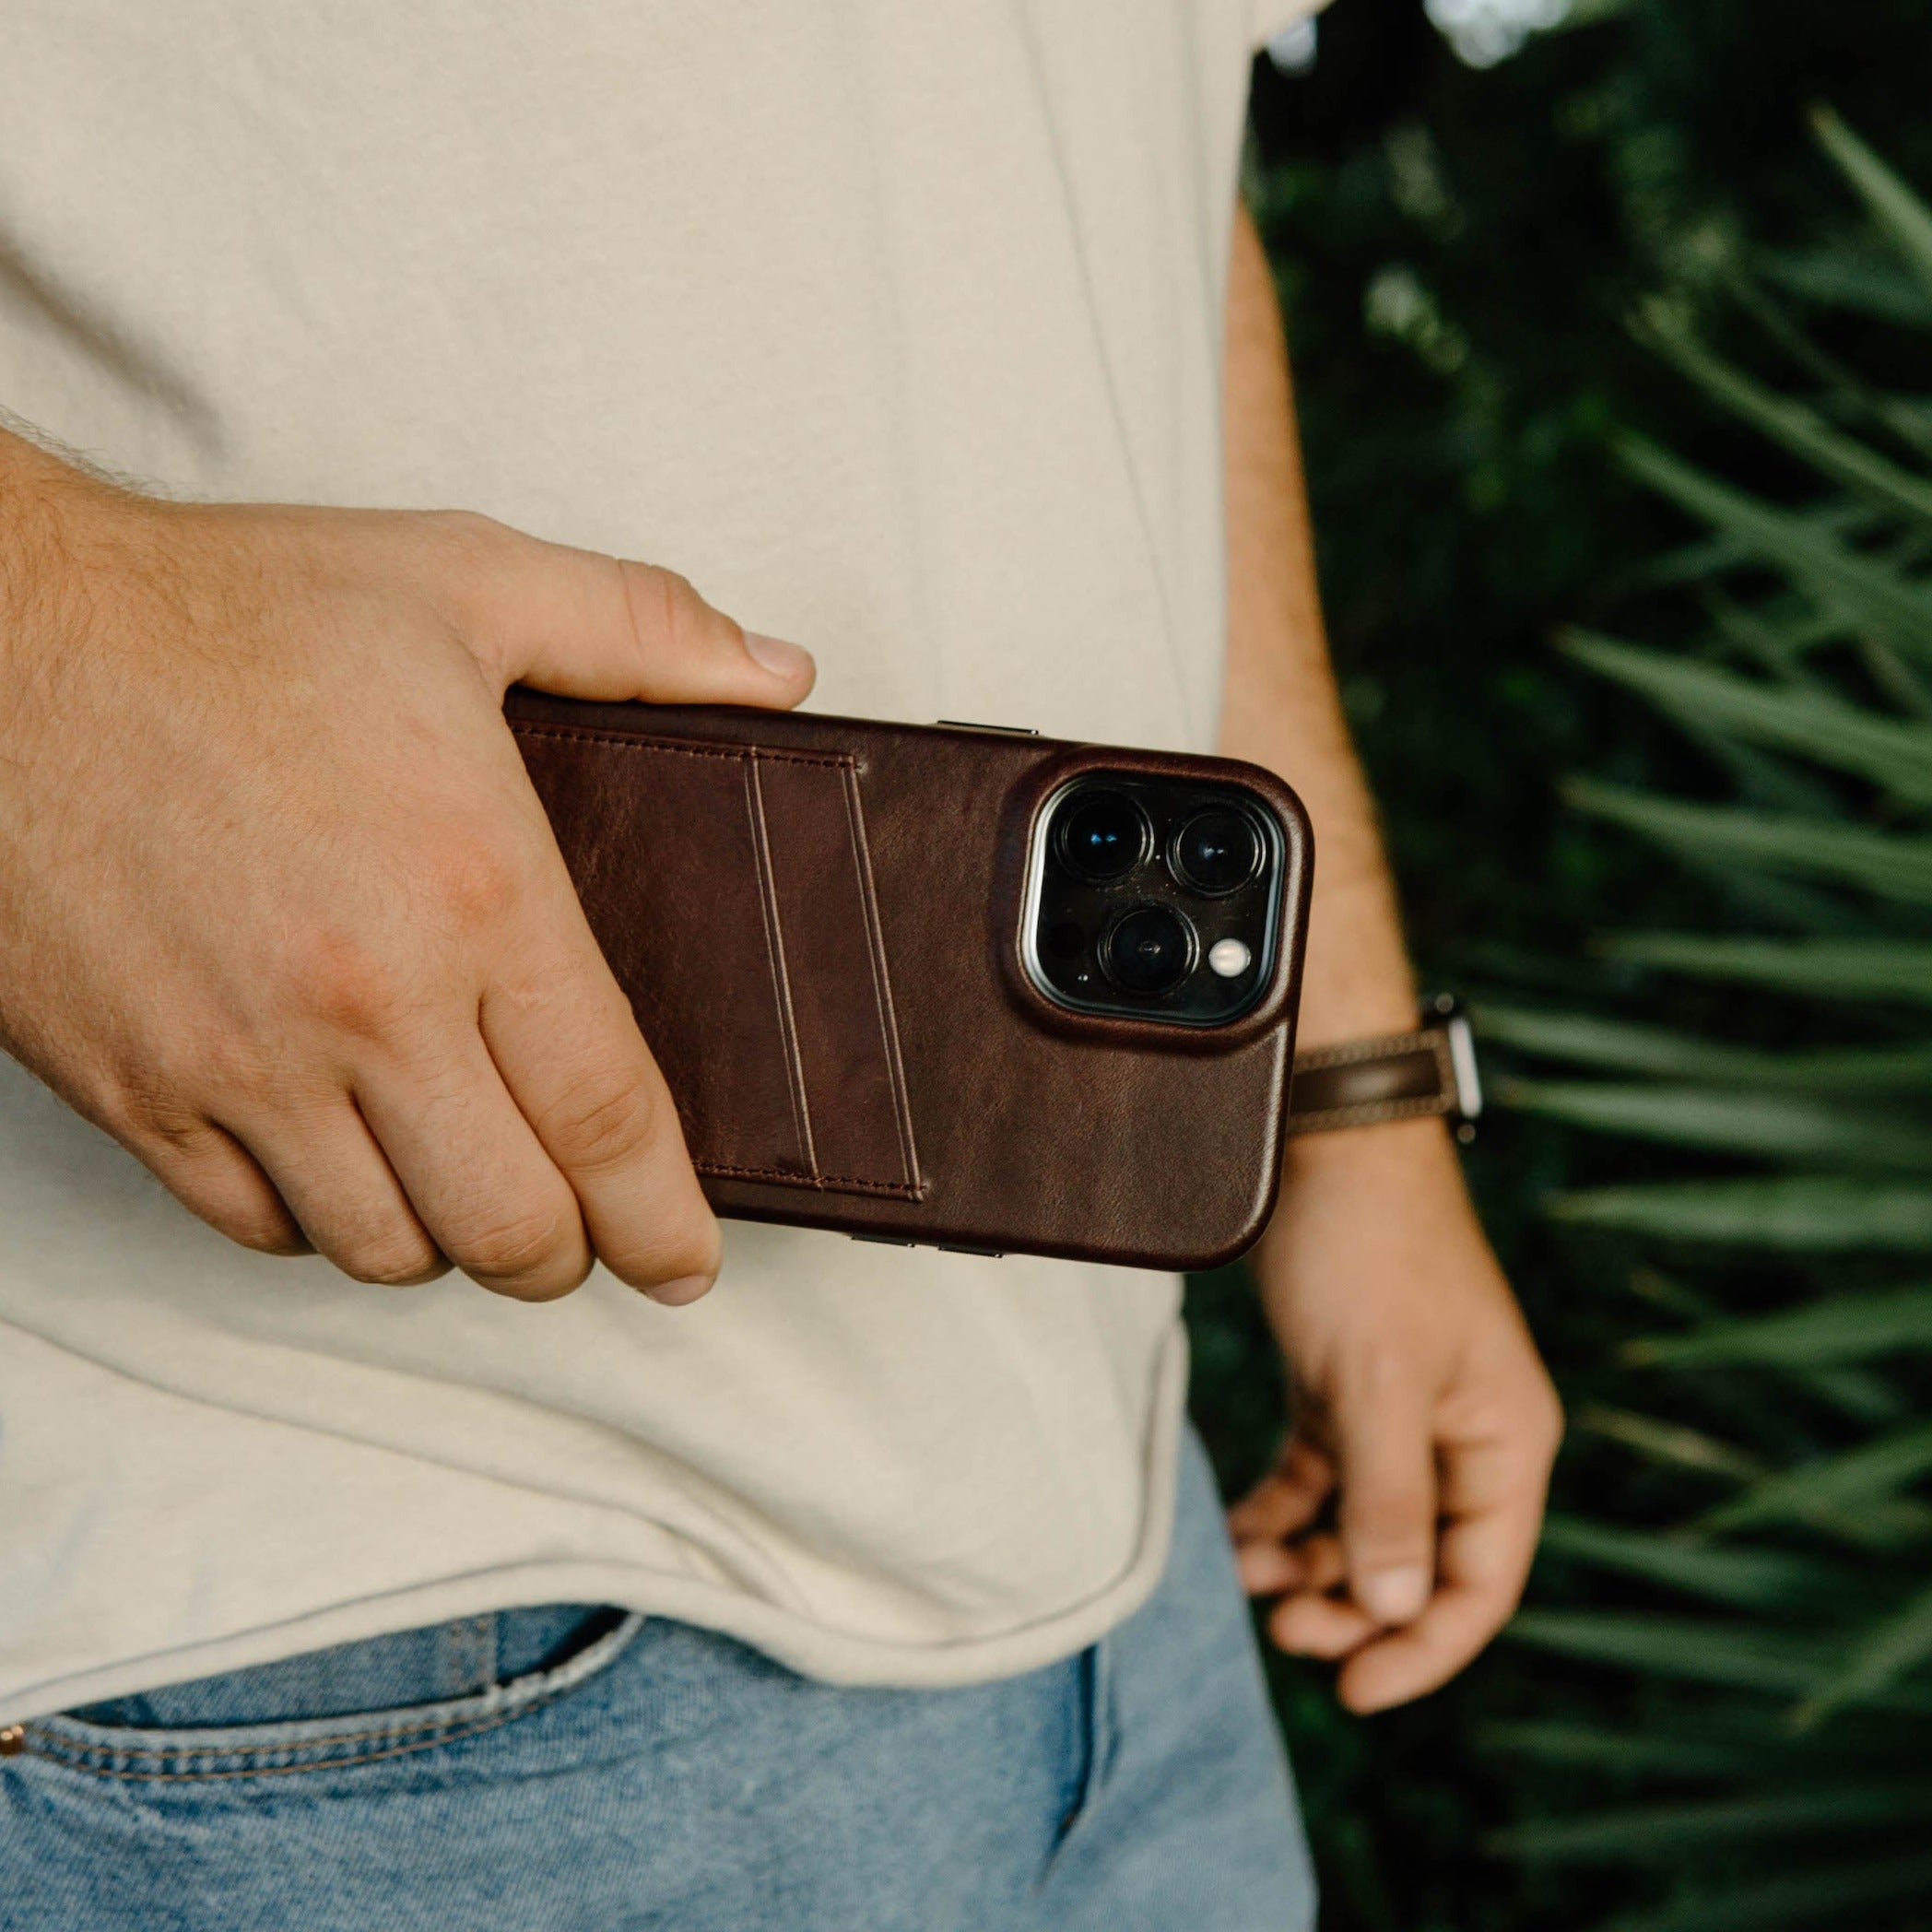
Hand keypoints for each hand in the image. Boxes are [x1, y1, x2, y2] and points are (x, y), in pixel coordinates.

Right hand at [0, 431, 813, 1300]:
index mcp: (476, 891)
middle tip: (584, 1228)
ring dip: (446, 1242)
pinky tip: (342, 1161)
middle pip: (509, 1225)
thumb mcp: (470, 580)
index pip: (609, 1118)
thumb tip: (782, 675)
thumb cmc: (231, 610)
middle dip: (568, 1253)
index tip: (687, 1263)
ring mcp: (237, 1061)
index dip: (665, 1220)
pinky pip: (251, 1225)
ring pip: (383, 1248)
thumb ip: (645, 631)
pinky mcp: (130, 1087)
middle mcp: (366, 1004)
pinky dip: (317, 1222)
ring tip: (468, 1185)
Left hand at [1227, 1117, 1560, 1712]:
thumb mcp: (1378, 1383)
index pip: (1480, 1582)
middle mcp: (1463, 1436)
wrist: (1326, 1139)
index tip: (1351, 1692)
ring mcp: (1403, 1413)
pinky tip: (1238, 1538)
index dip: (1424, 1649)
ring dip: (1310, 1566)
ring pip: (1362, 1528)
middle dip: (1352, 1609)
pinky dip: (1282, 1514)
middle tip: (1278, 1628)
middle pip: (1417, 1564)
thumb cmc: (1369, 1251)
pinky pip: (1320, 1479)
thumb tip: (1400, 1612)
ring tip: (1245, 1577)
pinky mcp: (1346, 1388)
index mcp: (1504, 1440)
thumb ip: (1390, 1501)